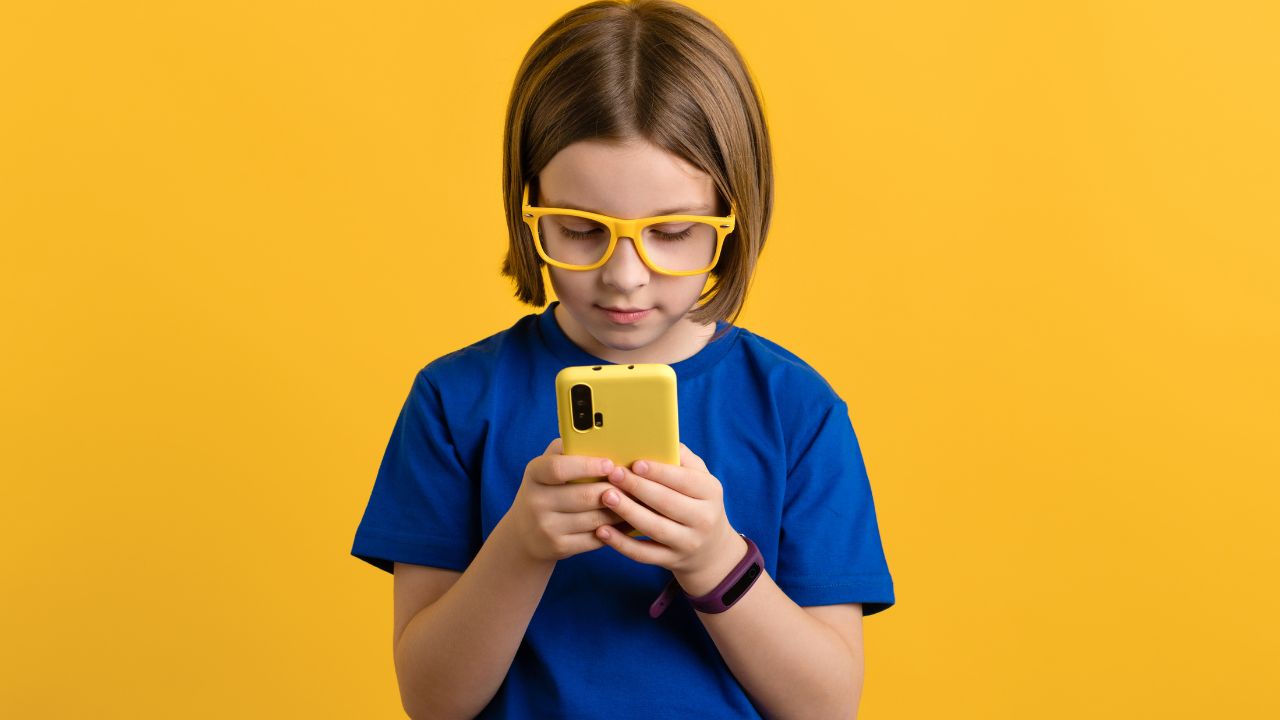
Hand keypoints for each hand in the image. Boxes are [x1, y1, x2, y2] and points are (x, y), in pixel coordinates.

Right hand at [504, 437, 627, 562]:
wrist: (524, 533)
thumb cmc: (547, 489)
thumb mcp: (548, 466)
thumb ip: (570, 450)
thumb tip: (606, 436)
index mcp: (534, 474)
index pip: (558, 468)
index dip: (587, 466)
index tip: (611, 464)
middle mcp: (536, 501)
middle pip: (584, 496)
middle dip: (614, 490)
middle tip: (638, 484)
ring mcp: (546, 527)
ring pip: (595, 519)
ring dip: (621, 511)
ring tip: (639, 501)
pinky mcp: (558, 547)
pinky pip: (595, 538)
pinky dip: (616, 530)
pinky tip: (630, 521)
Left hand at [593, 443, 746, 594]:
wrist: (712, 550)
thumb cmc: (698, 503)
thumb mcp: (701, 479)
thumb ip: (683, 459)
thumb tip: (659, 437)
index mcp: (711, 492)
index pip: (684, 480)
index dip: (659, 471)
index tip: (635, 462)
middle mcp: (703, 519)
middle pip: (667, 502)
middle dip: (637, 488)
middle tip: (613, 474)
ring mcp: (687, 543)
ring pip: (654, 528)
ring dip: (627, 512)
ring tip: (606, 496)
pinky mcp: (671, 561)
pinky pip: (643, 554)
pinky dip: (621, 544)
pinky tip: (602, 531)